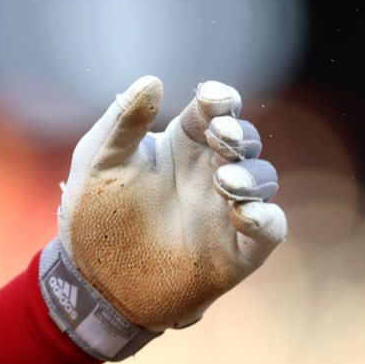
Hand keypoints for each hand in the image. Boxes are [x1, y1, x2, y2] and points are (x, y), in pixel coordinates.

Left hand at [55, 76, 287, 334]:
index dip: (221, 99)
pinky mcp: (238, 252)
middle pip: (245, 140)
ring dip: (252, 175)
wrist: (94, 282)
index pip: (215, 109)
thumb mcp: (99, 161)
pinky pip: (270, 228)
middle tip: (220, 137)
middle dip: (240, 133)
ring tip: (223, 181)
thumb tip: (152, 81)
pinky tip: (245, 215)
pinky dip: (267, 218)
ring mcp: (226, 211)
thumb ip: (123, 121)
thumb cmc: (94, 215)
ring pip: (264, 179)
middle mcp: (210, 172)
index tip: (212, 98)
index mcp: (181, 144)